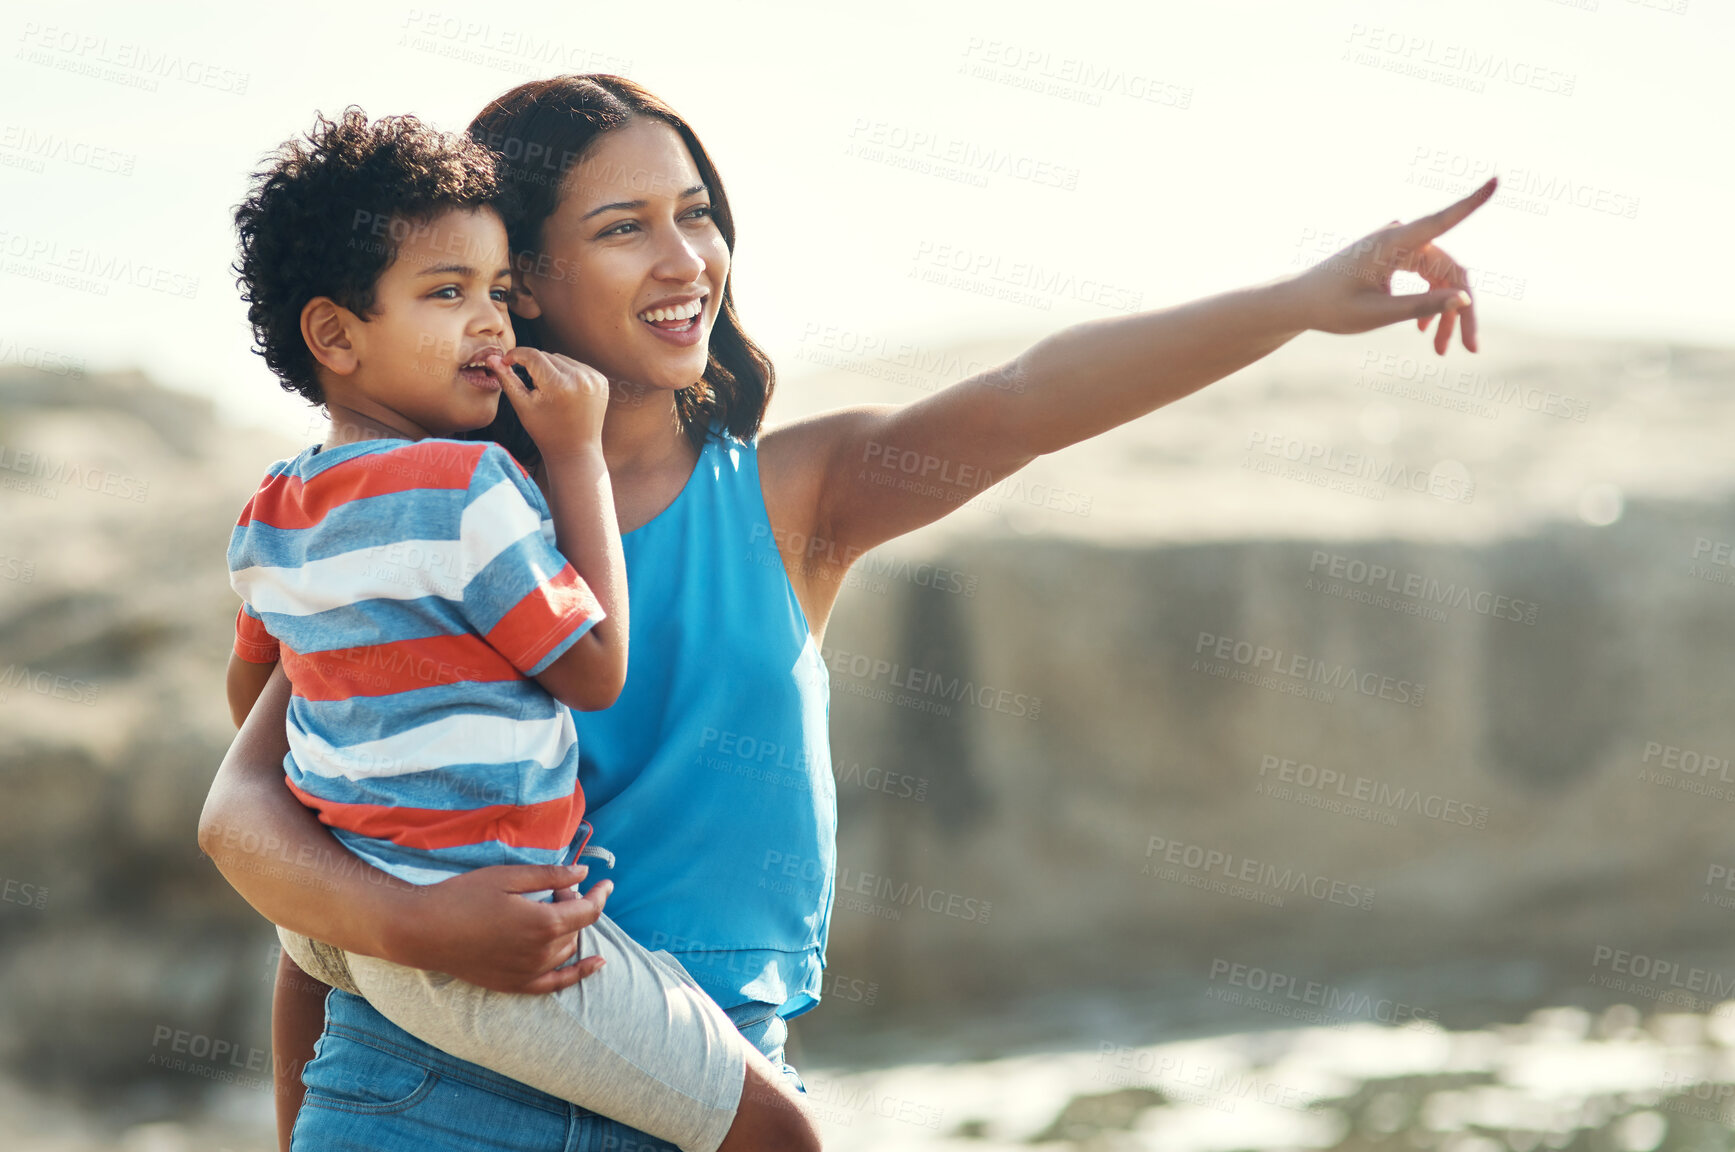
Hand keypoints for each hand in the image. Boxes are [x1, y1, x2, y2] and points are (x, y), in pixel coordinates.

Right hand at [387, 863, 612, 993]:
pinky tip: (597, 964)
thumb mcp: (508, 876)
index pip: (588, 911)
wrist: (424, 931)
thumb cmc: (463, 896)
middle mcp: (540, 953)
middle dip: (573, 905)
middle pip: (575, 928)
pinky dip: (579, 973)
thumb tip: (583, 872)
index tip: (605, 882)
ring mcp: (528, 973)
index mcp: (542, 923)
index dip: (599, 895)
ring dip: (567, 929)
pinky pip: (556, 983)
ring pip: (566, 950)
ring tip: (545, 909)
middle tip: (551, 889)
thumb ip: (550, 876)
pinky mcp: (514, 984)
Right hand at [487, 346, 611, 460]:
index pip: (532, 355)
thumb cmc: (545, 432)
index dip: (516, 355)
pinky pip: (577, 366)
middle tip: (533, 387)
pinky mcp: (601, 381)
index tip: (506, 359)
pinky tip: (564, 392)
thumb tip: (491, 357)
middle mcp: (579, 378)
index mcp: (558, 385)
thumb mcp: (522, 405)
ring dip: (552, 369)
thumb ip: (507, 379)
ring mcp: (593, 379)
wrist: (576, 451)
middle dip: (535, 366)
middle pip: (548, 356)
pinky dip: (567, 374)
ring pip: (562, 359)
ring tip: (550, 392)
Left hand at [1291, 177, 1496, 354]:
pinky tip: (1427, 332)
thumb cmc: (1331, 307)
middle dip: (1461, 309)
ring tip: (1442, 349)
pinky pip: (1427, 276)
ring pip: (1441, 277)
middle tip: (1469, 348)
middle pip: (1450, 269)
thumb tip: (1464, 299)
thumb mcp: (1377, 314)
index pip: (1441, 220)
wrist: (1300, 302)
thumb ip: (1421, 306)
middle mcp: (1400, 238)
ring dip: (1445, 312)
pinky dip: (1430, 301)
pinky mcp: (1397, 256)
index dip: (1471, 202)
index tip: (1496, 179)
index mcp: (1392, 243)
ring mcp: (1399, 246)